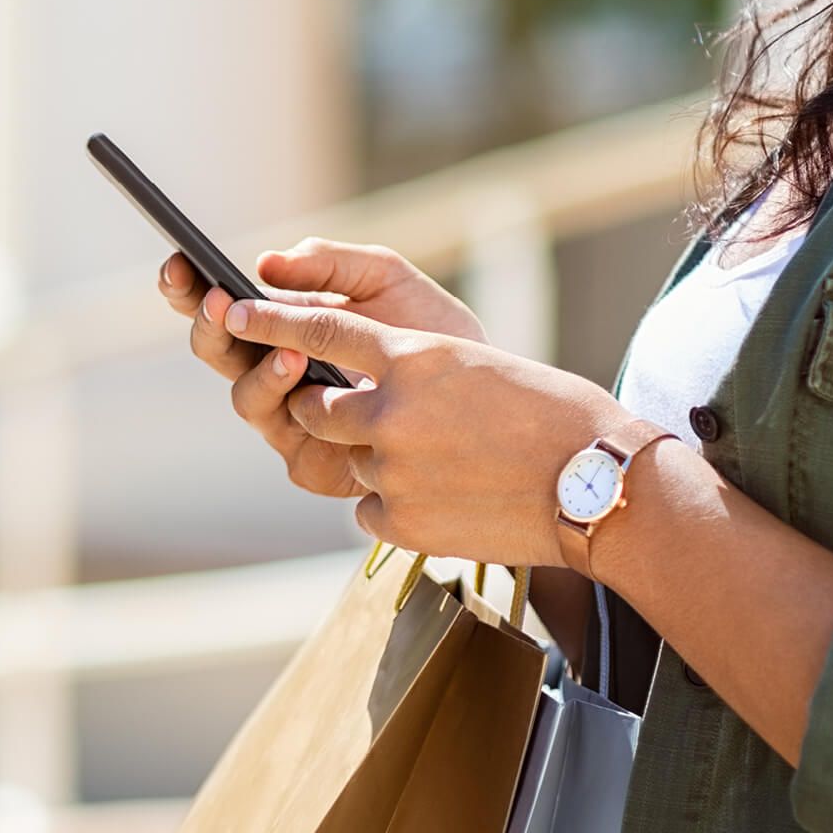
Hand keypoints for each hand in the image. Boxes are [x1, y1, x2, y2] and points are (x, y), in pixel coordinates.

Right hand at [157, 239, 484, 497]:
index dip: (188, 288)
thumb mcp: (386, 278)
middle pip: (216, 353)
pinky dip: (301, 416)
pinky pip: (292, 445)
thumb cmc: (430, 331)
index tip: (179, 263)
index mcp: (279, 325)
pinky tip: (320, 389)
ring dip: (261, 373)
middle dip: (209, 327)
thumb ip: (330, 262)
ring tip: (291, 349)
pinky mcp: (319, 463)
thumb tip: (266, 262)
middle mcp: (274, 374)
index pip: (218, 306)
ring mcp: (291, 420)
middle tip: (220, 302)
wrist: (487, 392)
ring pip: (246, 401)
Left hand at [221, 297, 630, 567]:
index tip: (235, 311)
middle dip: (322, 412)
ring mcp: (393, 468)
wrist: (597, 483)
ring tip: (440, 463)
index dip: (269, 321)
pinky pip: (367, 510)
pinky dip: (395, 506)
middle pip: (312, 408)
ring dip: (378, 461)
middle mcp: (391, 410)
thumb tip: (364, 379)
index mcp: (413, 356)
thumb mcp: (476, 366)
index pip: (319, 329)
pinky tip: (447, 500)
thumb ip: (413, 369)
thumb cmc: (552, 415)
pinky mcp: (400, 521)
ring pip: (348, 461)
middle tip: (360, 417)